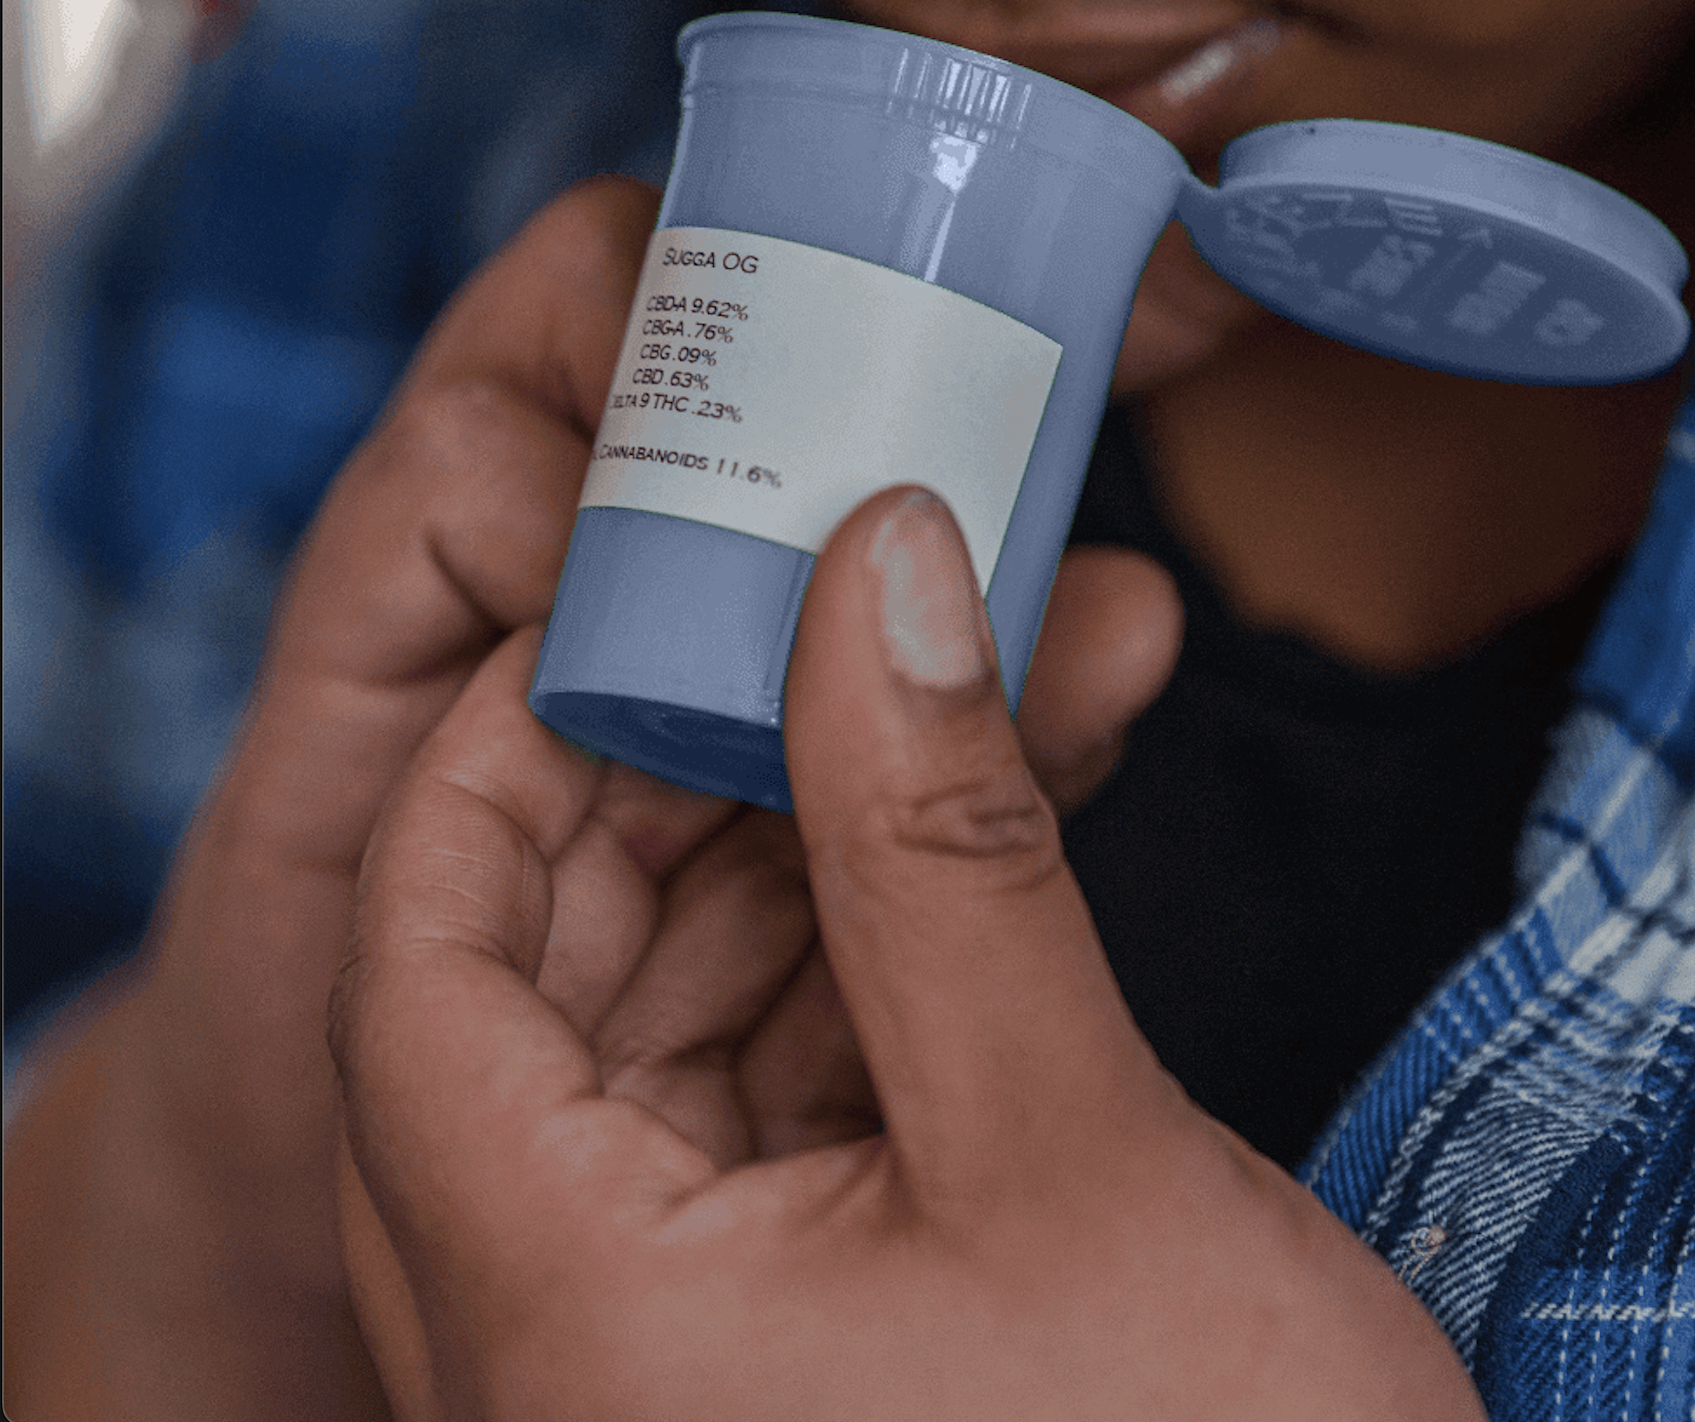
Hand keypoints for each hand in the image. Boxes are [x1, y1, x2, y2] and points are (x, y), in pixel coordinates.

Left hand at [329, 486, 1484, 1421]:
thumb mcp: (1067, 1146)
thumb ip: (947, 844)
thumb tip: (879, 572)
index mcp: (570, 1331)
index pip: (408, 976)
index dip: (487, 765)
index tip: (603, 616)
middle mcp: (563, 1362)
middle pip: (516, 999)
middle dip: (643, 796)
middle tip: (766, 636)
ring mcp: (659, 1366)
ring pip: (636, 1048)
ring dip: (750, 871)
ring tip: (868, 716)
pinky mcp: (764, 1355)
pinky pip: (735, 1116)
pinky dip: (817, 977)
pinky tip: (911, 864)